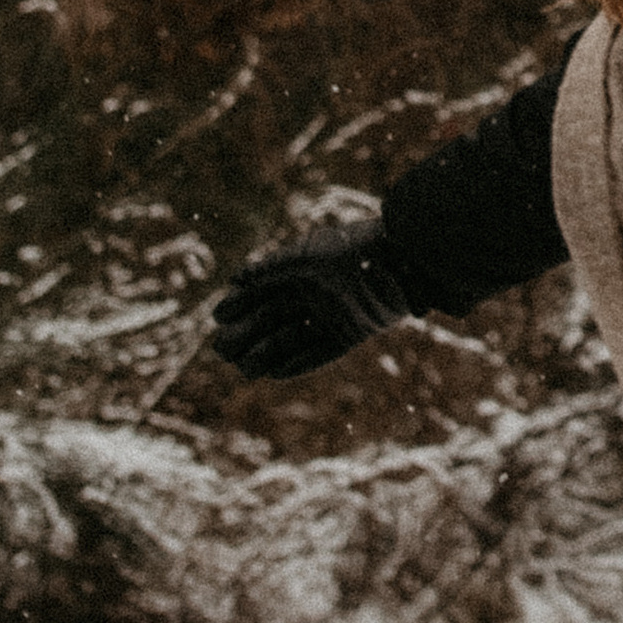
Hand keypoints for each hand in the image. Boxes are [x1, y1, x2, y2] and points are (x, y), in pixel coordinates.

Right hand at [210, 222, 413, 380]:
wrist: (404, 260)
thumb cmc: (354, 249)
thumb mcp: (309, 255)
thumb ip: (274, 267)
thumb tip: (236, 279)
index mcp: (305, 269)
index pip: (264, 290)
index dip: (241, 303)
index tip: (219, 315)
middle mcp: (317, 293)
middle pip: (274, 317)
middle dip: (248, 333)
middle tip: (222, 349)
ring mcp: (334, 314)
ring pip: (293, 338)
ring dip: (268, 352)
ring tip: (244, 365)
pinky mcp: (353, 333)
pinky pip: (321, 353)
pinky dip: (299, 363)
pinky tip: (274, 373)